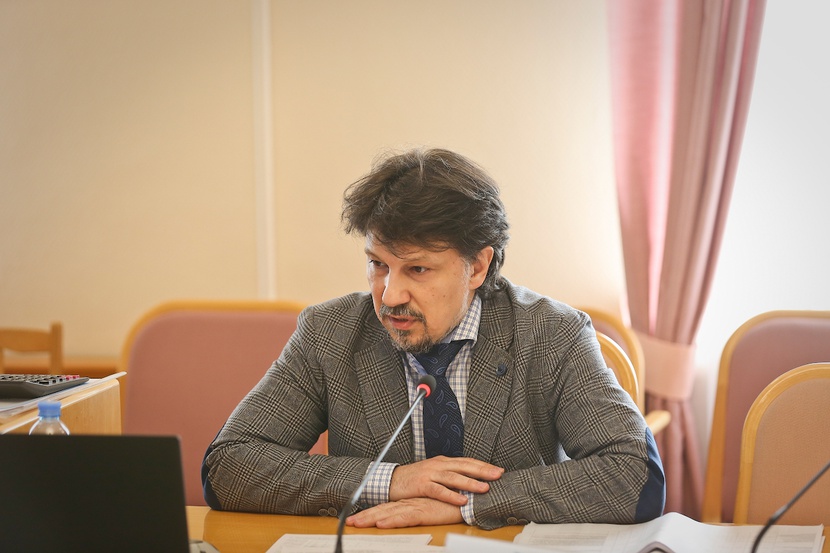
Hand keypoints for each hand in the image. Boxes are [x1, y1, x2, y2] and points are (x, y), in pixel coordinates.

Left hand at [346, 497, 462, 527]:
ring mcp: (416, 506)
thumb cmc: (454, 503)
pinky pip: (405, 517)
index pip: (388, 506)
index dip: (372, 511)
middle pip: (384, 508)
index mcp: (412, 501)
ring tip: (357, 523)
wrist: (470, 498)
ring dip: (372, 518)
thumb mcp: (435, 507)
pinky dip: (392, 521)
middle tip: (349, 522)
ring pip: (389, 513)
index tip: (357, 518)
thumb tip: (414, 513)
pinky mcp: (424, 511)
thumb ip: (424, 508)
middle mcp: (411, 502)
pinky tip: (381, 524)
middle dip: (366, 516)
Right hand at [389, 456, 503, 505]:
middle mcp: (438, 465)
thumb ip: (450, 475)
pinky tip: (462, 500)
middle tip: (498, 475)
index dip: (483, 465)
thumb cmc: (415, 479)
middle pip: (464, 466)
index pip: (467, 461)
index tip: (498, 470)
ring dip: (470, 482)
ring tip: (485, 488)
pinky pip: (438, 490)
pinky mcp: (422, 485)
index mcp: (443, 461)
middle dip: (482, 470)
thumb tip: (469, 480)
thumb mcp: (434, 473)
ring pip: (453, 477)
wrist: (392, 480)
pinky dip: (451, 495)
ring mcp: (430, 474)